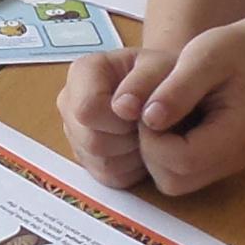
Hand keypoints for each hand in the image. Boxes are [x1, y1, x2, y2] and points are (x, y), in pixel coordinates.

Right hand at [59, 46, 167, 188]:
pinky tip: (141, 147)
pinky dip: (131, 169)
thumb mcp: (166, 66)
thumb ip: (145, 81)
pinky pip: (108, 177)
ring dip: (132, 154)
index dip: (119, 118)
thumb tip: (124, 107)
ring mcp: (76, 133)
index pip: (87, 109)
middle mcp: (71, 102)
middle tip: (148, 123)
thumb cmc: (169, 74)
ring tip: (147, 133)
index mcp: (83, 72)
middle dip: (128, 137)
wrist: (173, 91)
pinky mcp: (88, 159)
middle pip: (92, 140)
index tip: (142, 112)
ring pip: (100, 163)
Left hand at [124, 18, 244, 196]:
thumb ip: (177, 89)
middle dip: (151, 149)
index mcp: (235, 137)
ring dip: (154, 154)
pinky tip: (168, 125)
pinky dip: (161, 156)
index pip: (180, 160)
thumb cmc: (230, 51)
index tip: (149, 106)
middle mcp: (232, 161)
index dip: (152, 138)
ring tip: (160, 115)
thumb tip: (149, 118)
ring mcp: (223, 167)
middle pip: (172, 181)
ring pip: (171, 182)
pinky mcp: (212, 165)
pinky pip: (176, 175)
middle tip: (153, 112)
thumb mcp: (203, 57)